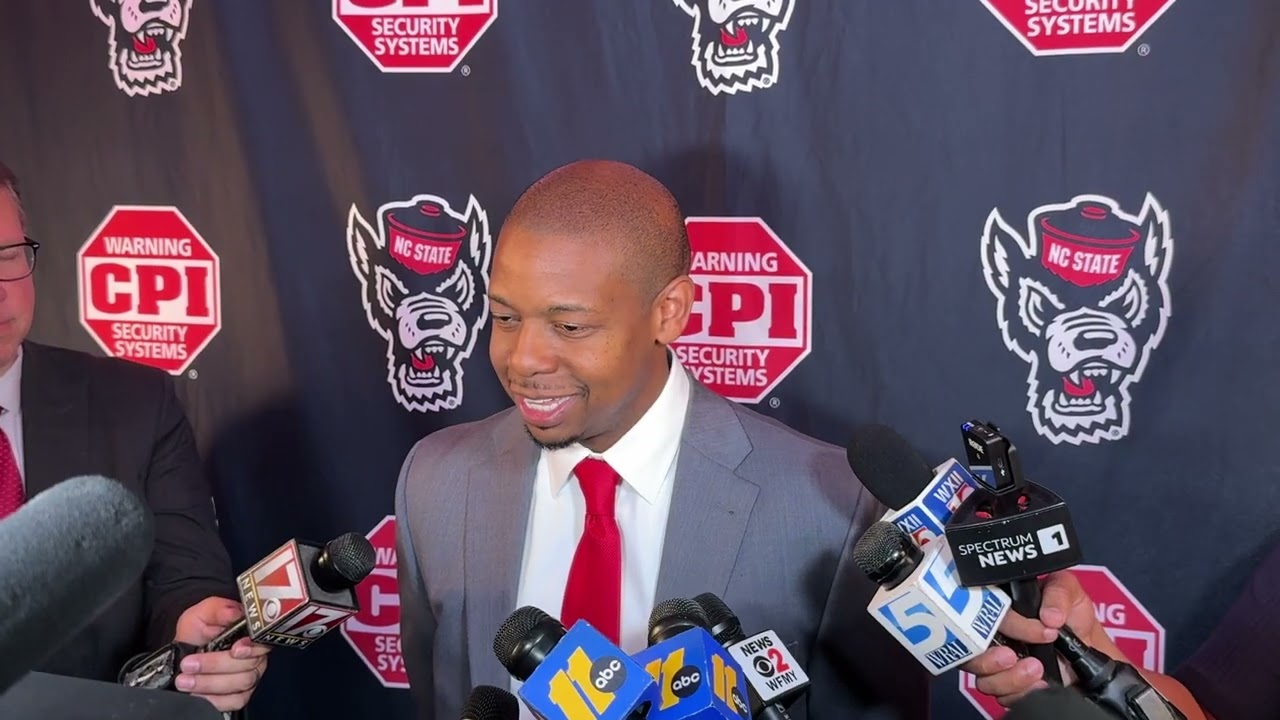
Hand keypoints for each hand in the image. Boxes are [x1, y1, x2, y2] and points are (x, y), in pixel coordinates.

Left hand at [172, 597, 270, 711]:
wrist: (182, 657)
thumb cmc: (195, 635)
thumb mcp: (200, 615)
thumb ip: (216, 608)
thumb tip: (233, 612)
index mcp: (249, 634)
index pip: (262, 641)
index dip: (251, 647)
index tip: (234, 649)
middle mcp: (254, 656)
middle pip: (248, 665)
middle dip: (215, 665)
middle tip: (189, 664)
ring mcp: (248, 676)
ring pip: (240, 684)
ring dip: (209, 683)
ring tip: (185, 679)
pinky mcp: (240, 696)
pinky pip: (234, 701)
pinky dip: (213, 698)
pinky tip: (196, 693)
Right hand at [960, 571, 1104, 706]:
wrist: (1089, 647)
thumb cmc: (1072, 614)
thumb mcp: (1068, 591)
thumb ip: (1058, 593)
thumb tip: (1049, 616)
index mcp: (998, 609)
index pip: (981, 614)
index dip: (1005, 624)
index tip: (1041, 630)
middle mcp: (992, 637)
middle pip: (970, 653)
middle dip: (987, 660)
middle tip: (1012, 656)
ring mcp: (998, 664)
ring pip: (983, 679)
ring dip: (1008, 679)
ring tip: (1036, 670)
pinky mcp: (1010, 686)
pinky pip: (1002, 697)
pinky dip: (1020, 693)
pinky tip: (1040, 685)